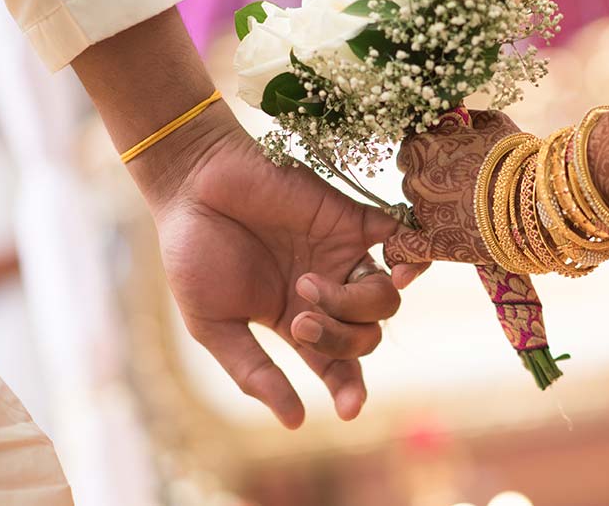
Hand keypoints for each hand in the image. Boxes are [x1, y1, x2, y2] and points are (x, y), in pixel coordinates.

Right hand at [135, 104, 401, 428]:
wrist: (193, 184)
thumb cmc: (193, 253)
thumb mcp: (214, 324)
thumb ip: (253, 371)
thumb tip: (294, 423)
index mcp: (295, 322)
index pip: (338, 366)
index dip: (350, 389)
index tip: (348, 410)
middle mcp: (327, 293)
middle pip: (367, 337)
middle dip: (340, 340)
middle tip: (298, 320)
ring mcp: (343, 255)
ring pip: (387, 299)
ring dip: (354, 305)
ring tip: (307, 284)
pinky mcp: (353, 219)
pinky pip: (404, 240)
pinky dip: (415, 256)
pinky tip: (405, 268)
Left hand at [383, 110, 521, 279]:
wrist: (536, 199)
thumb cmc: (519, 158)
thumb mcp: (496, 125)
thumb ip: (471, 119)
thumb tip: (462, 117)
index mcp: (428, 145)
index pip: (413, 145)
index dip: (430, 151)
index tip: (448, 157)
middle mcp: (418, 176)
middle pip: (411, 175)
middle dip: (429, 177)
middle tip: (458, 183)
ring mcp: (423, 211)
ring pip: (413, 206)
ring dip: (429, 205)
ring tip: (461, 208)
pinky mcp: (434, 243)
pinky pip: (402, 249)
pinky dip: (400, 253)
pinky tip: (404, 258)